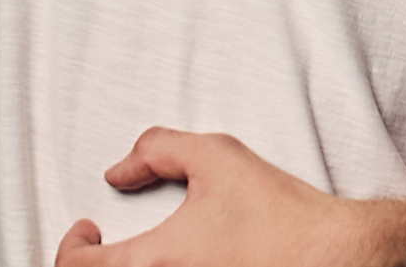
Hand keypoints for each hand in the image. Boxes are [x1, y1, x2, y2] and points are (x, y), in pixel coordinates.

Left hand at [56, 129, 384, 266]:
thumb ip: (156, 150)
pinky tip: (180, 264)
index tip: (87, 231)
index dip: (71, 247)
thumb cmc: (281, 215)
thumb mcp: (217, 156)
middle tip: (103, 248)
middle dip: (92, 266)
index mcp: (155, 262)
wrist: (334, 256)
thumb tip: (120, 171)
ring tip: (141, 255)